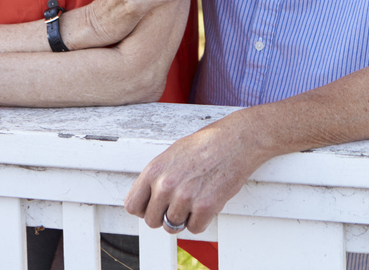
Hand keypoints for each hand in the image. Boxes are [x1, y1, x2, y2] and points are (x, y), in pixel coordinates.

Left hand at [124, 112, 270, 234]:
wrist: (236, 140)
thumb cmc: (206, 144)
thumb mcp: (172, 154)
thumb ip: (156, 177)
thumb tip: (146, 200)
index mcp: (154, 170)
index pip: (132, 205)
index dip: (144, 208)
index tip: (155, 205)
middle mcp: (166, 185)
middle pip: (152, 221)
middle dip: (165, 215)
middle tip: (180, 202)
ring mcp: (185, 197)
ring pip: (173, 226)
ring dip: (184, 217)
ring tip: (195, 198)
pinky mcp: (205, 207)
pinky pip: (194, 228)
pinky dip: (201, 220)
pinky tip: (207, 201)